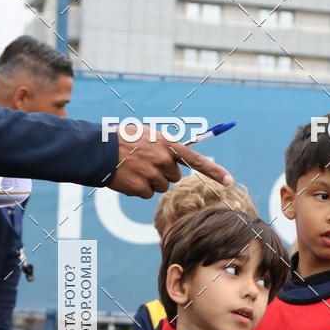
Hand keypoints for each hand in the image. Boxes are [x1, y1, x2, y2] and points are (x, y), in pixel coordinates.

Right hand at [108, 129, 233, 197]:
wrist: (99, 149)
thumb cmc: (124, 140)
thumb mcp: (149, 135)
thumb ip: (166, 147)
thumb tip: (178, 162)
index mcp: (167, 144)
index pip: (196, 160)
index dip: (214, 171)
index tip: (230, 181)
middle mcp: (163, 160)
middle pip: (175, 177)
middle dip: (164, 173)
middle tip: (146, 163)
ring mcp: (152, 175)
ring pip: (161, 188)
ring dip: (151, 181)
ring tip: (135, 168)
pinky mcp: (140, 188)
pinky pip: (148, 194)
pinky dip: (139, 189)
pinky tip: (129, 177)